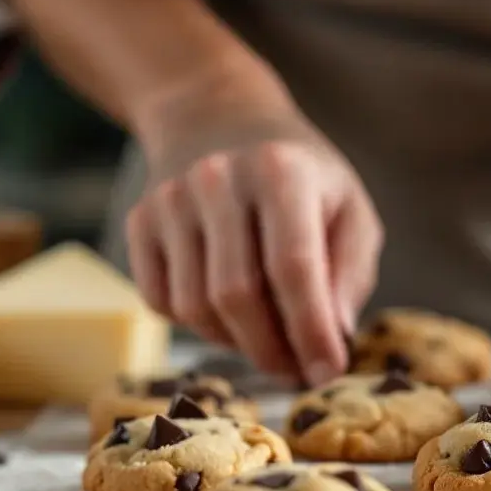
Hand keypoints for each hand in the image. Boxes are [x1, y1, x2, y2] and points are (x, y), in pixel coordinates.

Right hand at [125, 92, 381, 385]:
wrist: (219, 118)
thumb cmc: (301, 178)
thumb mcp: (350, 209)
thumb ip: (351, 272)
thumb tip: (334, 337)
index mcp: (281, 172)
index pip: (293, 268)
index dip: (311, 330)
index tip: (329, 371)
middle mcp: (217, 179)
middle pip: (237, 295)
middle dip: (272, 349)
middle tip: (298, 372)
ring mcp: (170, 199)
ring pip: (197, 308)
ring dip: (237, 343)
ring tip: (270, 339)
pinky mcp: (139, 222)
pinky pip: (163, 303)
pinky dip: (200, 326)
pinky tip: (230, 314)